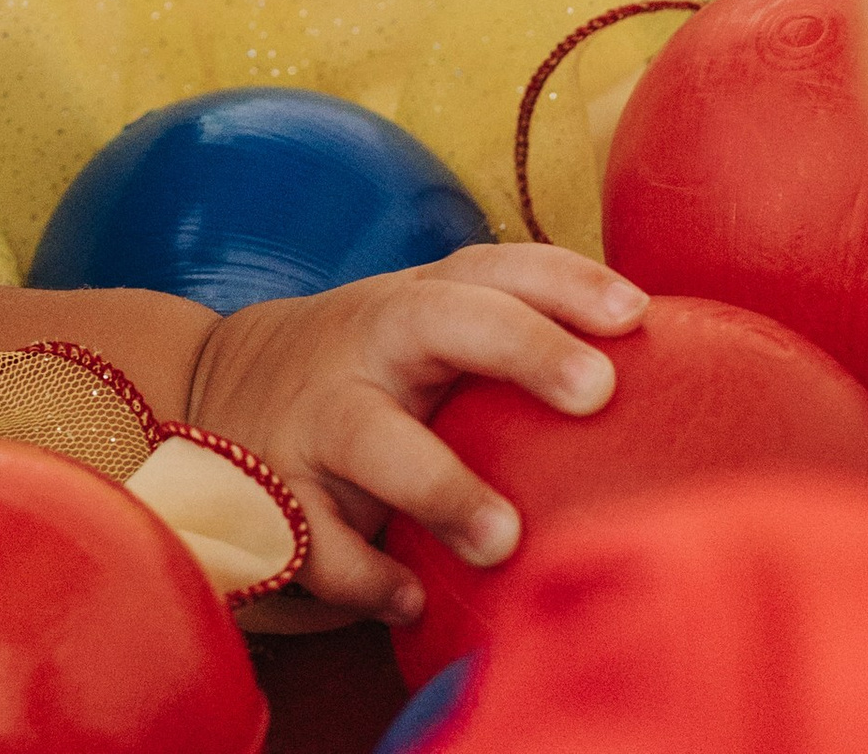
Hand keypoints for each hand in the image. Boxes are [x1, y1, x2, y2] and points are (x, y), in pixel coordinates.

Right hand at [182, 244, 645, 622]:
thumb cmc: (364, 372)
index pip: (490, 270)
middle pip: (438, 320)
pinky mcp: (276, 497)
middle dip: (518, 344)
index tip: (634, 313)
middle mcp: (364, 346)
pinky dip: (364, 573)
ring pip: (373, 439)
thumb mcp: (418, 335)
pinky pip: (321, 542)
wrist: (206, 390)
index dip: (563, 281)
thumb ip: (505, 341)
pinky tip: (409, 597)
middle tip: (594, 389)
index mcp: (410, 304)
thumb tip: (662, 386)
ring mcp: (316, 419)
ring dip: (440, 485)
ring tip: (502, 537)